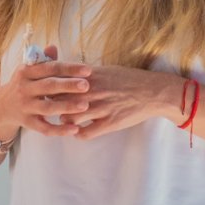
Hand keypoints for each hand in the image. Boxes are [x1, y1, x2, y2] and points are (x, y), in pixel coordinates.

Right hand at [0, 45, 91, 137]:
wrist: (2, 107)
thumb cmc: (25, 84)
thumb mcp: (30, 71)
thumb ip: (44, 61)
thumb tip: (53, 47)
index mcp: (27, 72)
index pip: (50, 68)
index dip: (69, 68)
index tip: (88, 69)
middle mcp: (24, 89)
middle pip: (48, 86)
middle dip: (68, 86)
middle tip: (87, 86)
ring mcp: (25, 107)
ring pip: (47, 108)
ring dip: (66, 107)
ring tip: (85, 106)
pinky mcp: (26, 123)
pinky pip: (43, 128)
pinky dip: (59, 130)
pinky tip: (74, 130)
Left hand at [62, 65, 179, 139]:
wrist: (153, 91)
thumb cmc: (130, 79)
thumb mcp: (108, 70)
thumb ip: (87, 74)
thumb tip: (70, 77)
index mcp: (92, 76)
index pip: (61, 83)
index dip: (53, 89)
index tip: (51, 94)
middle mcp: (94, 91)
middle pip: (61, 101)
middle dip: (56, 106)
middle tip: (56, 109)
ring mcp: (102, 108)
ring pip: (70, 118)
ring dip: (66, 121)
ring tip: (69, 120)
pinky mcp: (110, 123)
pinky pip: (85, 133)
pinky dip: (78, 134)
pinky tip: (80, 131)